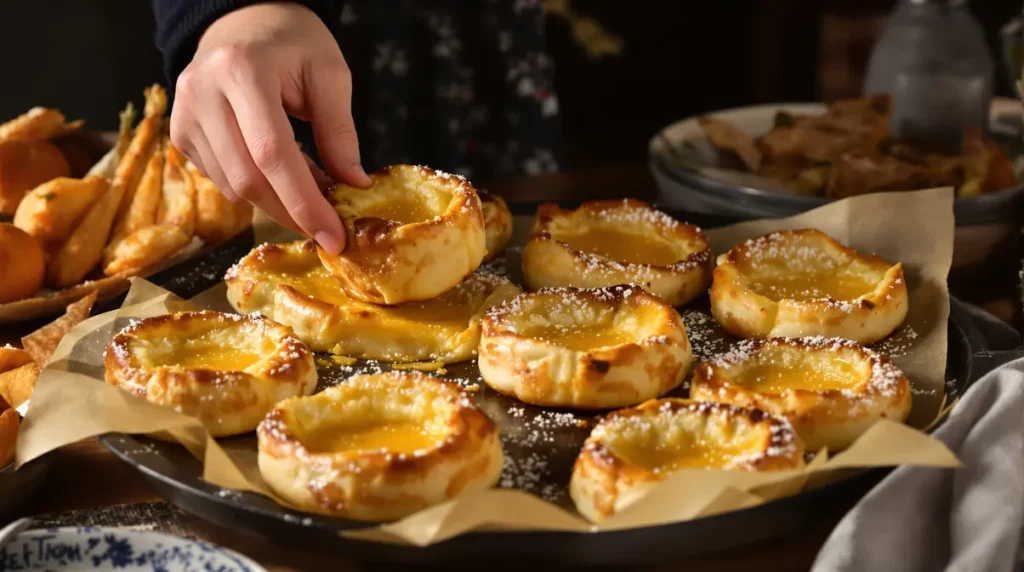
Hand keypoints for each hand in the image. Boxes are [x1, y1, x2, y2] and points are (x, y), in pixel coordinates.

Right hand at [170, 2, 371, 253]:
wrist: (244, 20)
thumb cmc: (292, 42)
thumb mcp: (330, 74)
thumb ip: (340, 132)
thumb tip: (353, 186)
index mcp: (242, 71)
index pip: (273, 154)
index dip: (304, 203)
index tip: (334, 237)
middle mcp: (203, 93)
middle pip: (248, 179)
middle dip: (292, 213)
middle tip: (328, 228)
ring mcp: (184, 115)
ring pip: (232, 187)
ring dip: (276, 203)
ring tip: (311, 193)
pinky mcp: (181, 134)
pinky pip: (221, 180)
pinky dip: (256, 190)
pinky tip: (281, 178)